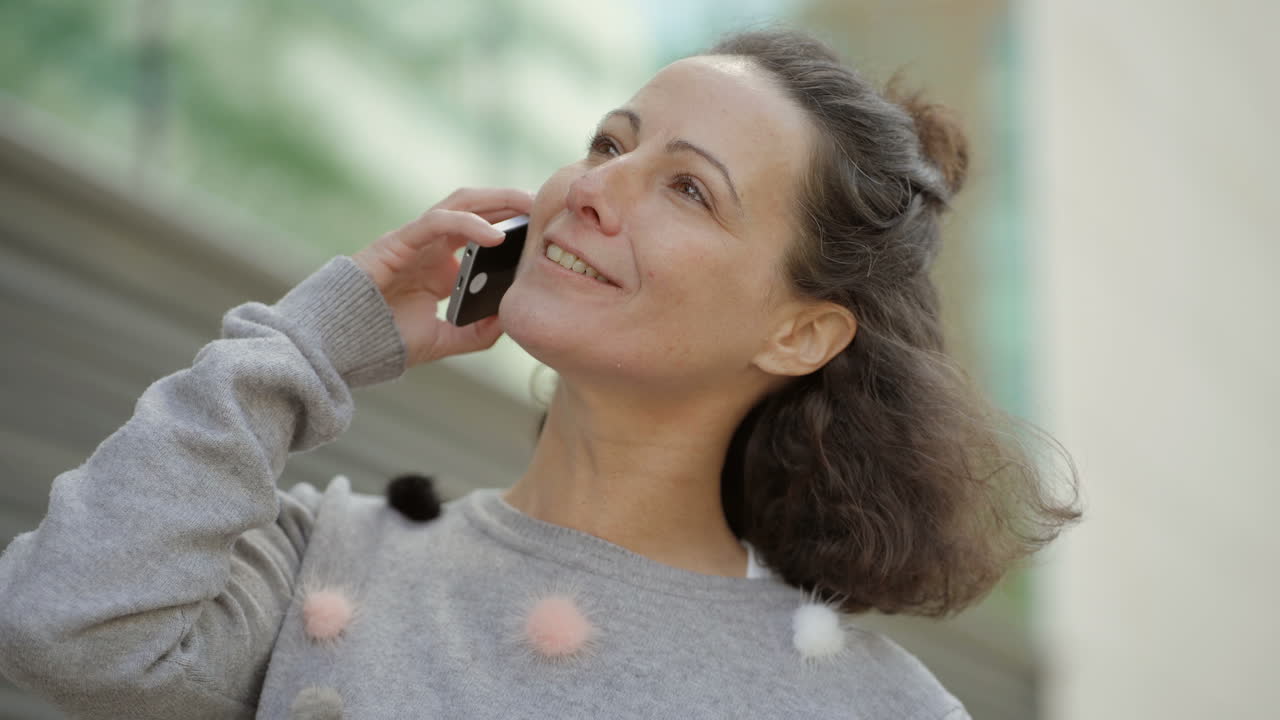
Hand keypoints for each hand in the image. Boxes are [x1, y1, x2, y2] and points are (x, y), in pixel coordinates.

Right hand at [352, 187, 533, 368]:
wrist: (339, 347)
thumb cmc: (382, 341)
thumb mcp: (442, 341)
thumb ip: (475, 334)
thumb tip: (510, 322)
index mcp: (441, 266)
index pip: (482, 232)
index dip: (513, 224)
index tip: (546, 228)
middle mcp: (430, 247)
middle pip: (476, 208)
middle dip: (511, 202)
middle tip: (547, 204)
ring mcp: (414, 241)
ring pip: (460, 203)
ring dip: (496, 199)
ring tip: (529, 205)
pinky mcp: (397, 241)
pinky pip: (436, 221)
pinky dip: (469, 224)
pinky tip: (496, 236)